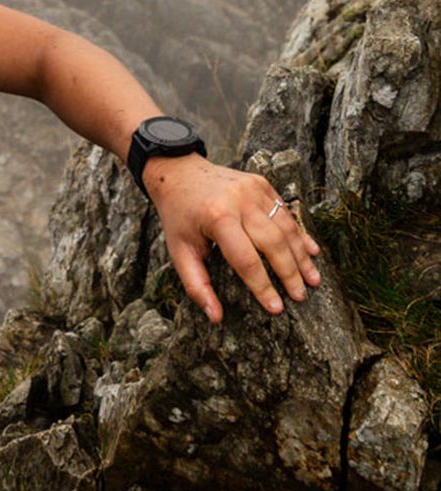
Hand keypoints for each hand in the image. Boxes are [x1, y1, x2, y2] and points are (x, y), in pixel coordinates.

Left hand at [145, 154, 321, 325]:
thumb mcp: (178, 251)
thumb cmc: (179, 217)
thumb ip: (196, 285)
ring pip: (285, 227)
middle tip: (300, 297)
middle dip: (290, 273)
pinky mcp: (261, 184)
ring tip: (313, 280)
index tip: (276, 309)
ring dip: (301, 256)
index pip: (246, 260)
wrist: (178, 173)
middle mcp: (239, 201)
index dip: (263, 287)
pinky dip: (299, 234)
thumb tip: (215, 317)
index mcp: (217, 218)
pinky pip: (285, 212)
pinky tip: (312, 252)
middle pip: (274, 243)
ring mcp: (253, 189)